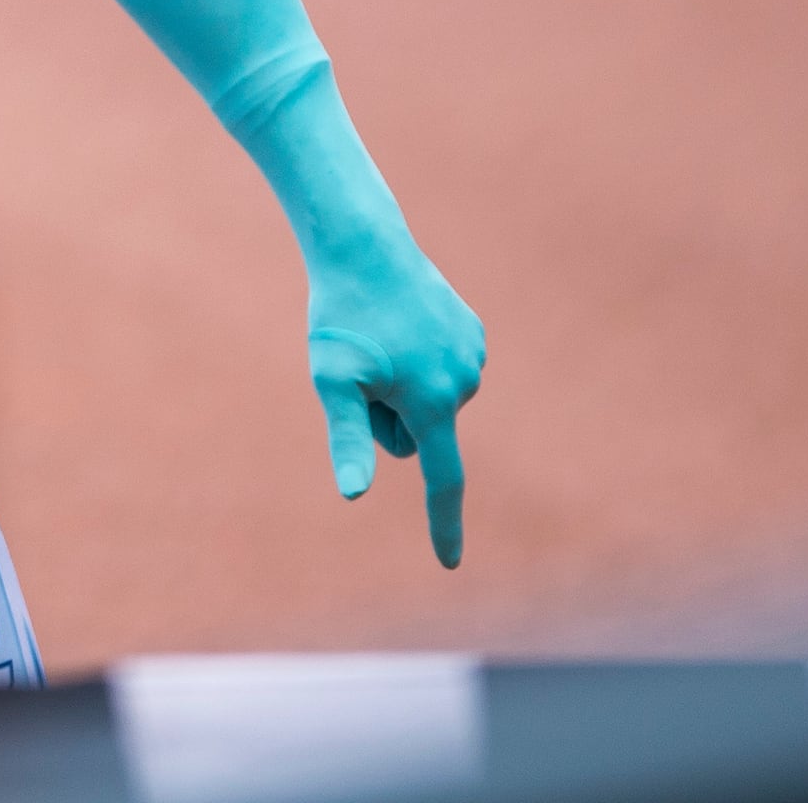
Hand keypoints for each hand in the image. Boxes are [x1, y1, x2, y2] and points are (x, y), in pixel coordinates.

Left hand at [307, 245, 485, 567]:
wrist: (364, 245)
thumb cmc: (341, 314)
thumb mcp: (333, 379)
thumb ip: (348, 437)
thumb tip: (352, 494)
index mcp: (433, 401)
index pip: (441, 479)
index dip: (441, 523)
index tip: (447, 562)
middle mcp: (465, 382)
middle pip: (419, 435)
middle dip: (390, 417)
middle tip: (363, 366)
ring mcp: (474, 355)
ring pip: (430, 401)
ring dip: (403, 385)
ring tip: (381, 336)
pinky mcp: (473, 332)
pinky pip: (440, 370)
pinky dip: (418, 359)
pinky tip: (399, 322)